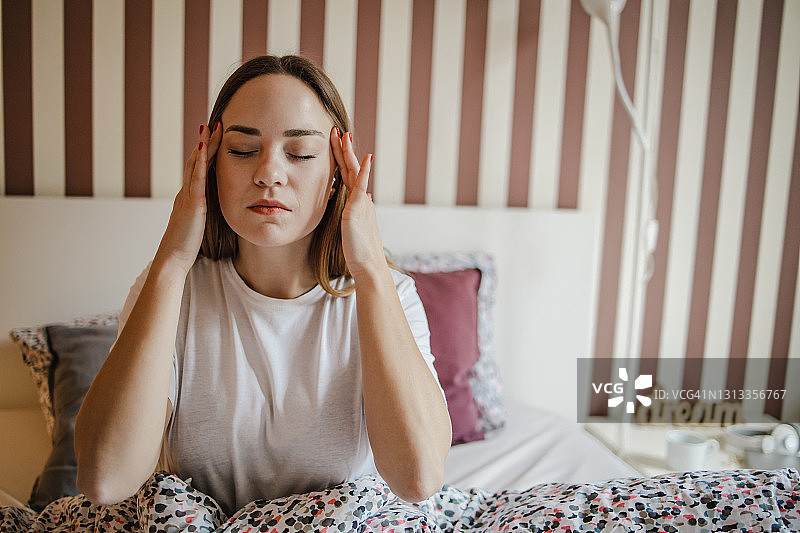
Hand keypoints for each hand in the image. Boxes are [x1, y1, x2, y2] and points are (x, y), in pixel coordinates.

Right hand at [155, 122, 221, 274]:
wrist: (172, 257)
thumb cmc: (185, 245)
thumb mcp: (197, 224)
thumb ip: (202, 212)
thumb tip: (210, 208)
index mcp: (189, 197)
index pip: (199, 170)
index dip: (206, 153)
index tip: (214, 138)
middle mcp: (186, 192)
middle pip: (195, 161)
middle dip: (205, 142)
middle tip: (213, 124)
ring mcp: (187, 196)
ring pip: (195, 165)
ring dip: (203, 145)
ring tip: (210, 128)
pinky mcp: (192, 203)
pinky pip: (196, 178)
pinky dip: (199, 162)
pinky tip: (204, 148)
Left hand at [329, 127, 384, 280]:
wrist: (368, 266)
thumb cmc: (360, 251)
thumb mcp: (355, 225)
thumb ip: (357, 209)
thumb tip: (365, 196)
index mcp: (357, 202)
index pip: (348, 174)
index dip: (342, 157)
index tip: (336, 141)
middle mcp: (361, 199)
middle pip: (351, 168)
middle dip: (344, 149)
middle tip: (338, 130)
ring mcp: (360, 204)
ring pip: (354, 173)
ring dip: (349, 153)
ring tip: (344, 136)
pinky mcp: (358, 211)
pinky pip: (361, 187)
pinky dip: (363, 172)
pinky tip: (366, 158)